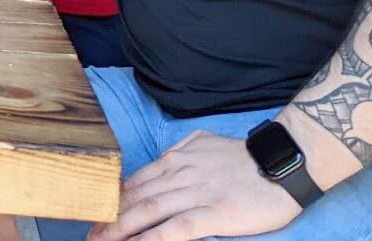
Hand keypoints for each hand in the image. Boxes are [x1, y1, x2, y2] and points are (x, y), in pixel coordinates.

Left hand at [87, 130, 300, 240]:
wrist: (282, 161)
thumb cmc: (244, 157)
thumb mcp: (204, 141)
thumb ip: (180, 150)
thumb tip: (163, 158)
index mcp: (176, 159)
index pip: (135, 181)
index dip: (113, 199)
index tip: (96, 212)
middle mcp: (180, 174)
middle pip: (136, 198)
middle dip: (109, 218)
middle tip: (89, 234)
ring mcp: (196, 194)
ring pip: (149, 211)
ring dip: (122, 229)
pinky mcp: (215, 214)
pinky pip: (177, 228)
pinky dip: (153, 238)